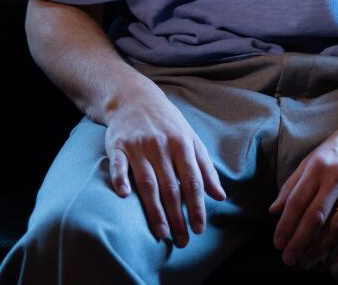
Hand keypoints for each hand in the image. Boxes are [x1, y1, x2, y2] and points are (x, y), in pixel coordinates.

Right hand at [104, 83, 226, 247]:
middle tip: (181, 240)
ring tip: (161, 233)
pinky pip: (118, 164)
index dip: (197, 206)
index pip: (192, 181)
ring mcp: (138, 144)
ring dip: (155, 209)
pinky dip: (120, 178)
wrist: (134, 97)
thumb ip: (205, 168)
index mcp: (182, 144)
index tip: (199, 229)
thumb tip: (220, 196)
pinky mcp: (117, 144)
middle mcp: (161, 145)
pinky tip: (124, 195)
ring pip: (148, 182)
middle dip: (177, 216)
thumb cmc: (167, 123)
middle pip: (171, 187)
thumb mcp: (191, 139)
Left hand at [268, 117, 337, 266]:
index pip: (297, 202)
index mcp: (318, 166)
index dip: (285, 225)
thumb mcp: (313, 157)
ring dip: (320, 249)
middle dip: (299, 242)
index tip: (277, 244)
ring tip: (308, 262)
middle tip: (289, 260)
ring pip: (336, 227)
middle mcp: (337, 177)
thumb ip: (293, 184)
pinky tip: (334, 258)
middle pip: (315, 217)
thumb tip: (273, 210)